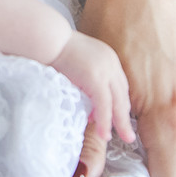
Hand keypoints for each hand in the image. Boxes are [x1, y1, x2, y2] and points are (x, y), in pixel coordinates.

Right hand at [48, 30, 134, 146]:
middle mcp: (111, 62)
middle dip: (125, 116)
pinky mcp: (96, 78)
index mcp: (107, 57)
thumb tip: (83, 94)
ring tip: (123, 138)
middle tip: (128, 133)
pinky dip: (105, 122)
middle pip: (123, 94)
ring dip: (120, 123)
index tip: (117, 116)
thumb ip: (84, 76)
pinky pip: (104, 105)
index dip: (119, 103)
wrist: (47, 38)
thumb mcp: (76, 61)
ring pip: (117, 102)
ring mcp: (105, 70)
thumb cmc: (53, 48)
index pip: (119, 85)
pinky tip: (104, 134)